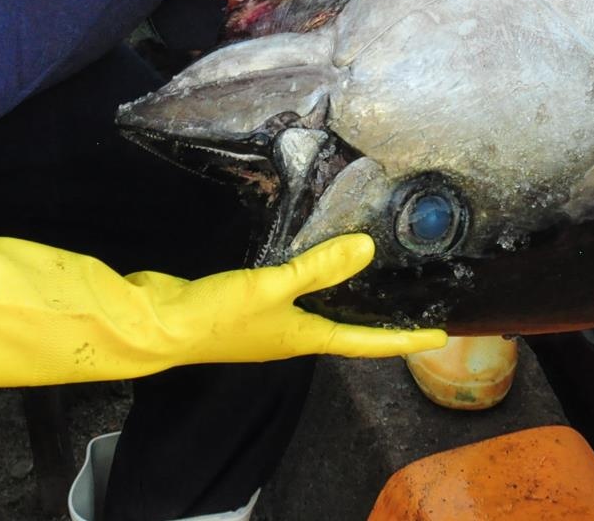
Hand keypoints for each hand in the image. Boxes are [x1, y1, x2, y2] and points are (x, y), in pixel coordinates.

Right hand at [0, 233, 444, 388]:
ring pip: (319, 308)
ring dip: (346, 295)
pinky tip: (313, 254)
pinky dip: (310, 275)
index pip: (366, 343)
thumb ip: (318, 267)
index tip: (441, 336)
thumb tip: (368, 250)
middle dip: (380, 317)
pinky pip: (291, 288)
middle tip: (415, 298)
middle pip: (347, 328)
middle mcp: (290, 335)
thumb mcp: (271, 287)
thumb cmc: (214, 315)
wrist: (152, 324)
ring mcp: (266, 321)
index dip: (403, 340)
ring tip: (376, 273)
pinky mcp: (244, 302)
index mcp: (304, 339)